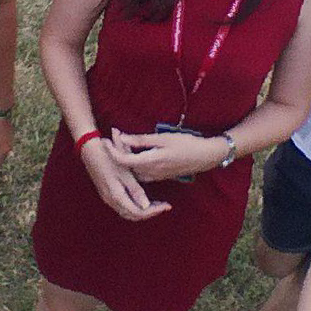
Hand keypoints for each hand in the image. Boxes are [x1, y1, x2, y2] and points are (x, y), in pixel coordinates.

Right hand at [80, 137, 171, 220]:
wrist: (90, 150)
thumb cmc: (108, 158)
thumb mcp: (124, 172)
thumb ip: (135, 190)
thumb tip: (146, 206)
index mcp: (116, 196)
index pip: (138, 212)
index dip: (154, 211)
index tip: (166, 206)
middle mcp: (111, 201)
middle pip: (133, 215)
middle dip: (150, 213)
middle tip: (163, 206)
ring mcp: (108, 198)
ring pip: (128, 212)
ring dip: (142, 210)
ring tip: (156, 203)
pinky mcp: (107, 193)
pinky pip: (123, 206)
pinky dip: (135, 206)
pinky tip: (142, 199)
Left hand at [110, 128, 225, 182]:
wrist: (205, 157)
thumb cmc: (186, 144)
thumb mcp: (163, 138)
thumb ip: (141, 140)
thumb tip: (122, 138)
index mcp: (150, 162)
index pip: (123, 160)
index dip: (111, 150)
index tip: (105, 139)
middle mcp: (150, 172)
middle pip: (126, 165)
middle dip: (117, 150)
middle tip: (114, 134)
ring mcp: (155, 176)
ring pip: (133, 170)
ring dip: (125, 157)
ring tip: (122, 141)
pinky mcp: (160, 176)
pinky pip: (141, 172)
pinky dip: (134, 162)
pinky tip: (134, 151)